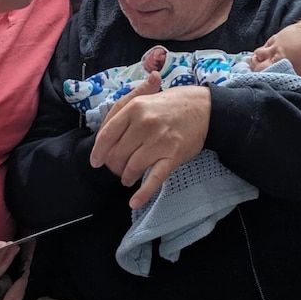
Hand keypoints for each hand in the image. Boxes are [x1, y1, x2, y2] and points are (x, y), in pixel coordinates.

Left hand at [90, 71, 210, 208]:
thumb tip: (102, 130)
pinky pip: (154, 178)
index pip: (107, 134)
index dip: (98, 151)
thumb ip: (122, 110)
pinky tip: (135, 202)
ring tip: (128, 178)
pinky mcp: (173, 156)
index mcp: (134, 108)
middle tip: (117, 169)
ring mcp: (159, 141)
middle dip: (114, 166)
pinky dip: (143, 193)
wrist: (205, 107)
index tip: (95, 161)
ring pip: (132, 167)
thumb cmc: (172, 102)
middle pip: (118, 154)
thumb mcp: (144, 97)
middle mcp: (145, 124)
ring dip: (126, 177)